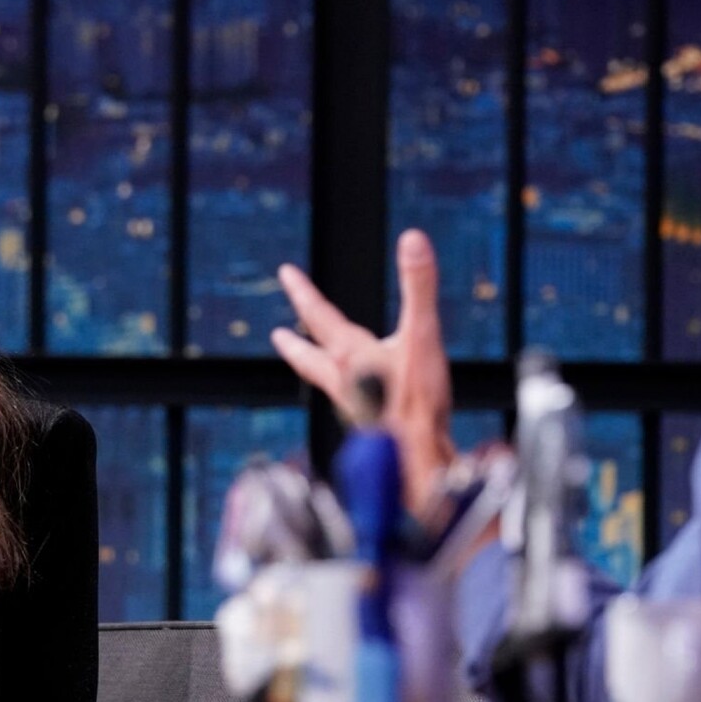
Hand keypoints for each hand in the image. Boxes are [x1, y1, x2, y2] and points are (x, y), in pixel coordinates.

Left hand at [272, 229, 457, 512]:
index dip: (303, 292)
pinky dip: (348, 393)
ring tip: (318, 364)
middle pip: (312, 356)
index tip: (286, 274)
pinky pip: (351, 402)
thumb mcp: (422, 336)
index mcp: (351, 355)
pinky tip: (362, 399)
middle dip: (296, 342)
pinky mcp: (368, 426)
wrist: (416, 461)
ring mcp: (353, 406)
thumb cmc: (416, 404)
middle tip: (278, 335)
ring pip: (328, 381)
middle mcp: (344, 380)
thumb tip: (413, 240)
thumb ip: (419, 287)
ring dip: (318, 368)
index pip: (319, 316)